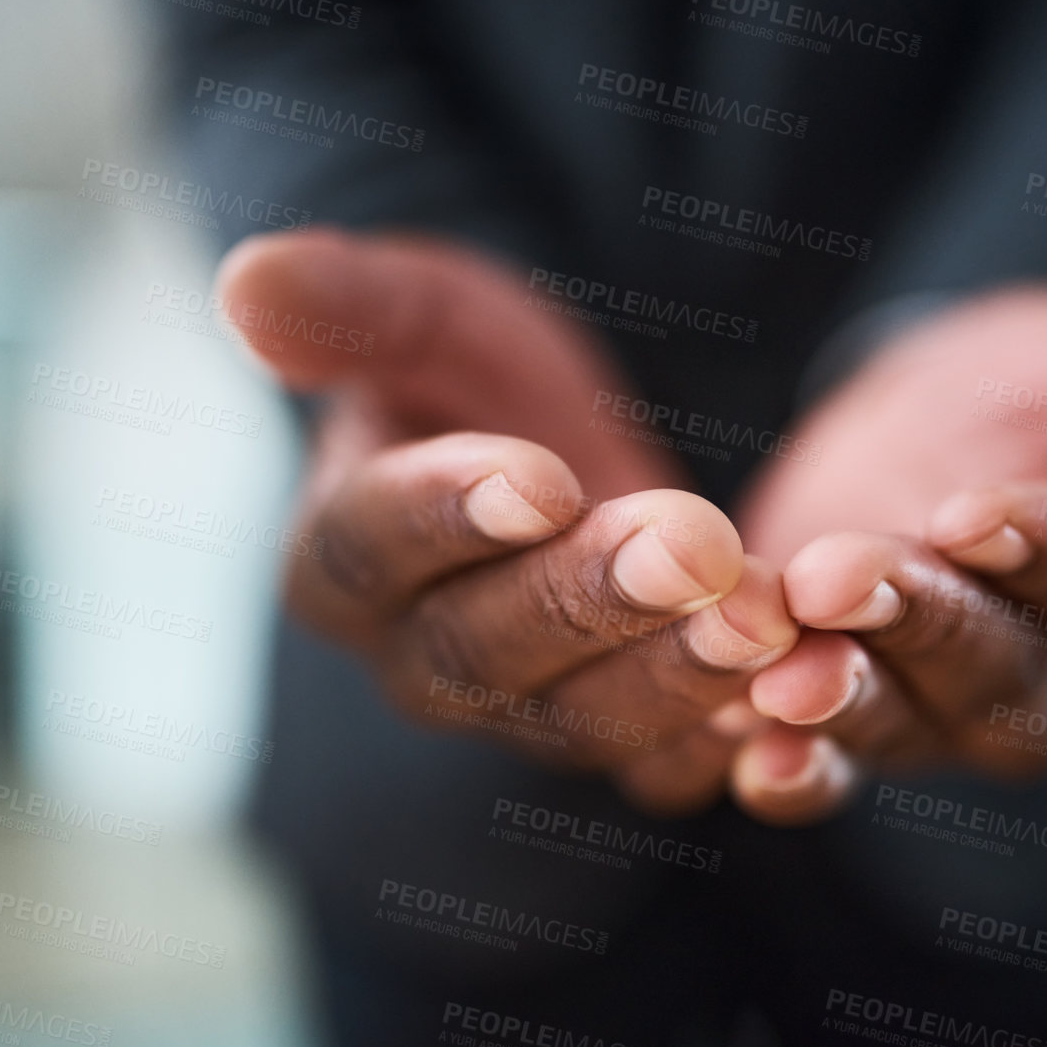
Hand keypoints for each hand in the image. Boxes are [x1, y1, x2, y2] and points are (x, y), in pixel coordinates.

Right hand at [214, 229, 799, 813]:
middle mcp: (421, 657)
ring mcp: (524, 712)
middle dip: (588, 598)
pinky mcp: (621, 736)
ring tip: (762, 615)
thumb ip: (348, 307)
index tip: (538, 477)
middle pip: (483, 650)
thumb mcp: (422, 314)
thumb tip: (242, 285)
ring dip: (673, 672)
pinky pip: (667, 762)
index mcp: (343, 557)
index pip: (369, 549)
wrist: (568, 452)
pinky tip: (805, 691)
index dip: (446, 517)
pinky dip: (733, 738)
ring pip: (582, 719)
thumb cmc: (475, 375)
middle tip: (690, 542)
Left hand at [722, 285, 1046, 824]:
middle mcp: (1037, 683)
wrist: (910, 399)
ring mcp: (927, 709)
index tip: (976, 505)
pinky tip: (741, 745)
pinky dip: (784, 769)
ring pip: (903, 731)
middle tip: (847, 573)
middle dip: (924, 628)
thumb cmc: (1044, 383)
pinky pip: (817, 770)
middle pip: (1002, 685)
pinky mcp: (828, 711)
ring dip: (842, 700)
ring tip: (784, 665)